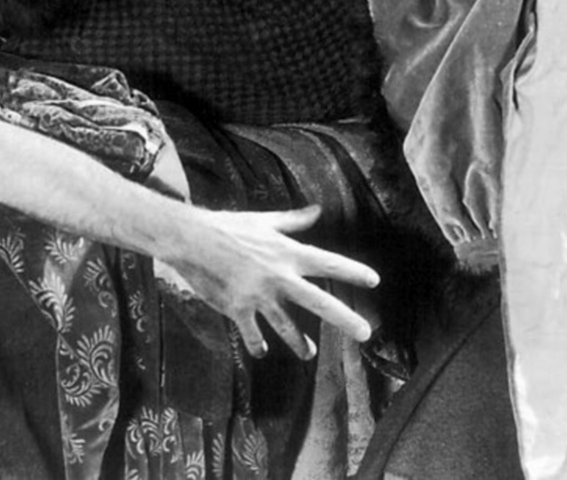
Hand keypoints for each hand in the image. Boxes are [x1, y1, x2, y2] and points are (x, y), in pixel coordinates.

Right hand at [157, 203, 377, 358]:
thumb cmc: (229, 226)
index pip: (327, 263)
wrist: (192, 239)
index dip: (352, 271)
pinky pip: (253, 333)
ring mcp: (258, 295)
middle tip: (365, 333)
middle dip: (344, 318)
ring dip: (299, 343)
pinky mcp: (238, 308)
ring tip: (308, 355)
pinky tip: (262, 352)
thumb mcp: (264, 220)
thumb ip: (293, 220)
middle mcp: (278, 276)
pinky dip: (258, 344)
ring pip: (287, 326)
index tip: (374, 280)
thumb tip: (318, 210)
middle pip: (318, 302)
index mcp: (287, 253)